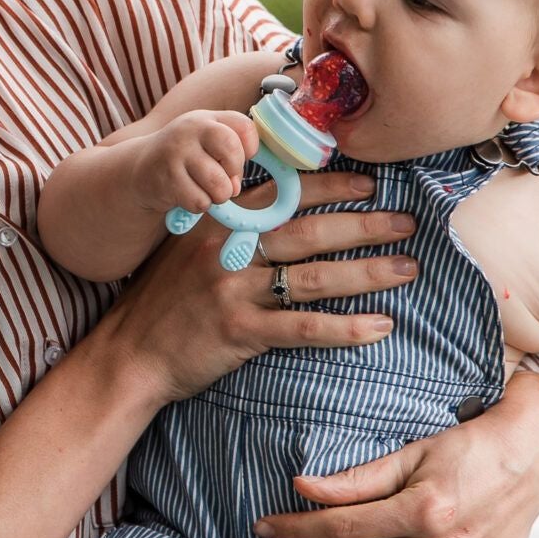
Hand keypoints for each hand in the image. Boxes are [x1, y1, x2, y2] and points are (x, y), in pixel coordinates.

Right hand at [85, 172, 422, 406]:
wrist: (129, 353)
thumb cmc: (163, 299)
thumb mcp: (188, 245)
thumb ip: (231, 223)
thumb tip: (282, 207)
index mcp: (220, 221)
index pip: (286, 194)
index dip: (333, 186)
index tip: (371, 184)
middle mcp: (229, 250)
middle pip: (310, 231)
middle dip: (366, 225)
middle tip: (408, 223)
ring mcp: (234, 291)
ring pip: (315, 277)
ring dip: (367, 272)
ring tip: (407, 268)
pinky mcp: (240, 333)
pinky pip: (303, 328)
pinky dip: (345, 328)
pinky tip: (379, 326)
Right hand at [133, 109, 257, 217]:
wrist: (140, 167)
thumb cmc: (183, 156)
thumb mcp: (204, 140)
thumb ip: (230, 151)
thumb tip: (235, 185)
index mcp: (206, 119)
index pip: (244, 126)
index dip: (249, 149)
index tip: (237, 159)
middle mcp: (191, 129)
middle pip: (232, 152)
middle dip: (234, 174)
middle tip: (224, 179)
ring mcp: (177, 153)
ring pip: (219, 185)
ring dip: (218, 196)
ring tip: (205, 189)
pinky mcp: (168, 179)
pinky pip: (200, 201)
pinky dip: (199, 205)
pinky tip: (187, 194)